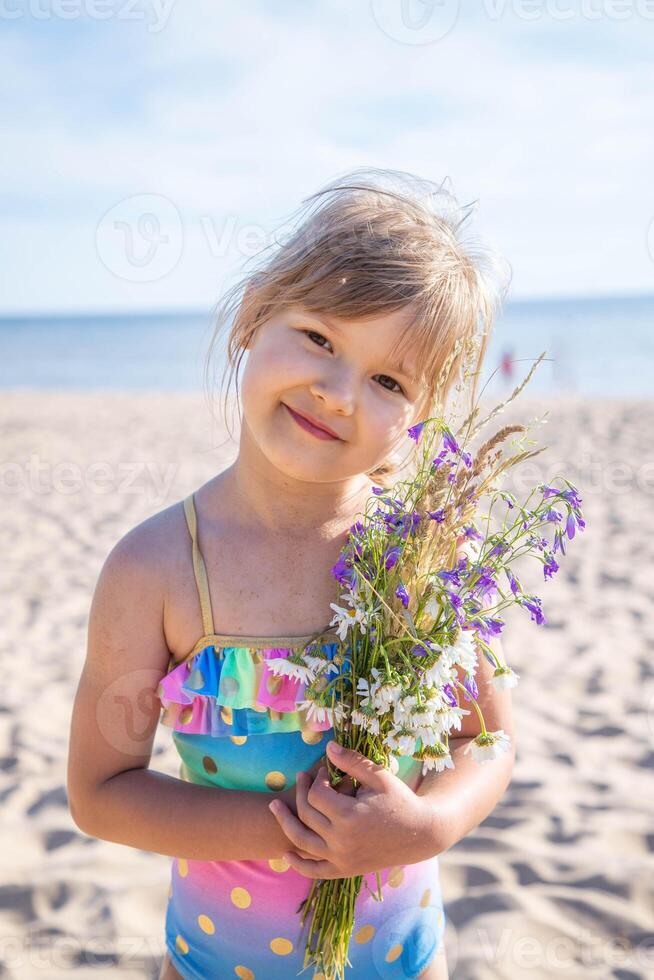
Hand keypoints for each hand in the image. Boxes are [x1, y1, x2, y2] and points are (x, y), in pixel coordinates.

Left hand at [267, 740, 435, 878]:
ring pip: (303, 842)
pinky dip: (299, 864)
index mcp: (350, 817)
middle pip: (307, 815)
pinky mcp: (345, 869)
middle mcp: (342, 841)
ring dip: (285, 824)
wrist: (420, 834)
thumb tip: (327, 746)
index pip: (317, 795)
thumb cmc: (401, 800)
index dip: (317, 779)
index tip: (325, 770)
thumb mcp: (379, 776)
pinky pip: (315, 871)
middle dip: (302, 792)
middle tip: (301, 777)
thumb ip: (352, 762)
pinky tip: (286, 853)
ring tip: (273, 807)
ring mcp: (342, 858)